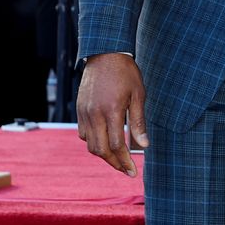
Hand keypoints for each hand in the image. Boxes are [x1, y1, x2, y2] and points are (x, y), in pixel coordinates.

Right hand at [77, 53, 148, 175]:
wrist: (105, 53)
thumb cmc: (126, 72)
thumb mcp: (138, 95)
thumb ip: (139, 122)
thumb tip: (144, 146)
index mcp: (112, 111)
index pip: (116, 146)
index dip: (125, 161)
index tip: (133, 171)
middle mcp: (95, 114)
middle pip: (100, 150)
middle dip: (114, 163)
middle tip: (126, 170)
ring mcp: (84, 112)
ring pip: (90, 144)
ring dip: (103, 154)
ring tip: (118, 157)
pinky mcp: (79, 109)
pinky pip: (83, 133)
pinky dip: (94, 142)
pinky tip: (106, 141)